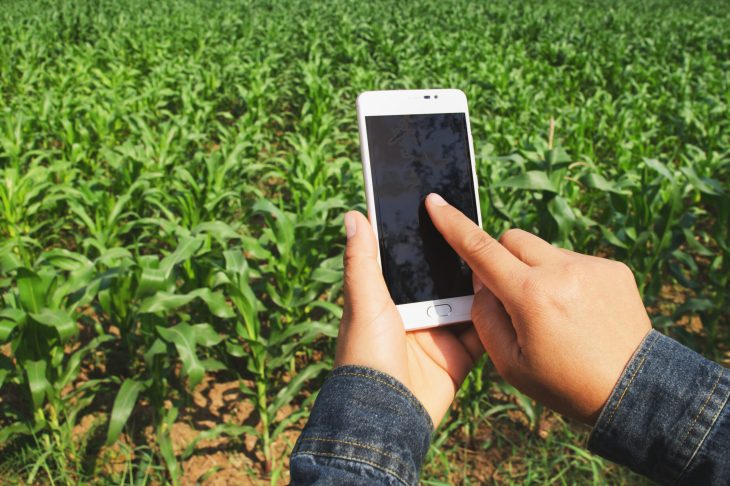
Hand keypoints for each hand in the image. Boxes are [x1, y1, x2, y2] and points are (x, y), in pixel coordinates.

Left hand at [334, 210, 483, 425]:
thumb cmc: (365, 354)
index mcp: (389, 298)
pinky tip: (508, 297)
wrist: (386, 413)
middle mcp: (414, 313)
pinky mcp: (457, 355)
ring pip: (467, 303)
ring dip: (481, 287)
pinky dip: (493, 319)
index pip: (411, 261)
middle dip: (461, 261)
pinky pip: (482, 333)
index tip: (446, 212)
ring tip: (502, 258)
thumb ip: (362, 259)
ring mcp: (437, 334)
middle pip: (443, 279)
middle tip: (485, 233)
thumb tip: (353, 215)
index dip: (427, 240)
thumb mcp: (363, 301)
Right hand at [425, 193, 651, 423]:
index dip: (453, 224)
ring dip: (536, 271)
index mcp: (531, 296)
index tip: (435, 202)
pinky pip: (572, 260)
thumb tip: (482, 280)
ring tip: (556, 313)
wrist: (635, 390)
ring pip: (543, 250)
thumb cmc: (566, 383)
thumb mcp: (509, 364)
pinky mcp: (613, 269)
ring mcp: (591, 266)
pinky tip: (579, 311)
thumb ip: (484, 316)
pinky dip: (565, 278)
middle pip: (512, 239)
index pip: (481, 250)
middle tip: (515, 299)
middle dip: (503, 260)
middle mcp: (561, 272)